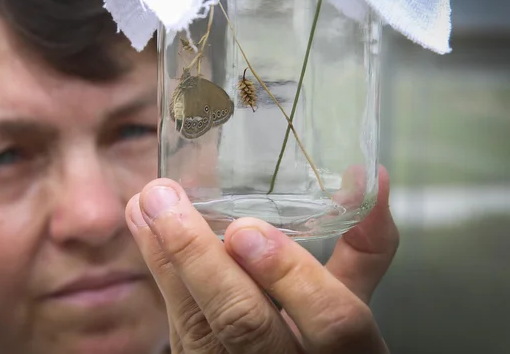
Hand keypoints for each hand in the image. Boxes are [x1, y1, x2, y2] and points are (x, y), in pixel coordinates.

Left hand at [125, 166, 397, 352]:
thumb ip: (363, 247)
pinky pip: (174, 323)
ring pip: (196, 326)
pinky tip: (143, 226)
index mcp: (345, 353)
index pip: (332, 322)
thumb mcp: (352, 303)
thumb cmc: (322, 342)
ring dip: (165, 259)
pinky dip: (157, 270)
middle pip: (244, 324)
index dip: (292, 276)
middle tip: (167, 203)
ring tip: (145, 204)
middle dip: (201, 260)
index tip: (247, 229)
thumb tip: (371, 179)